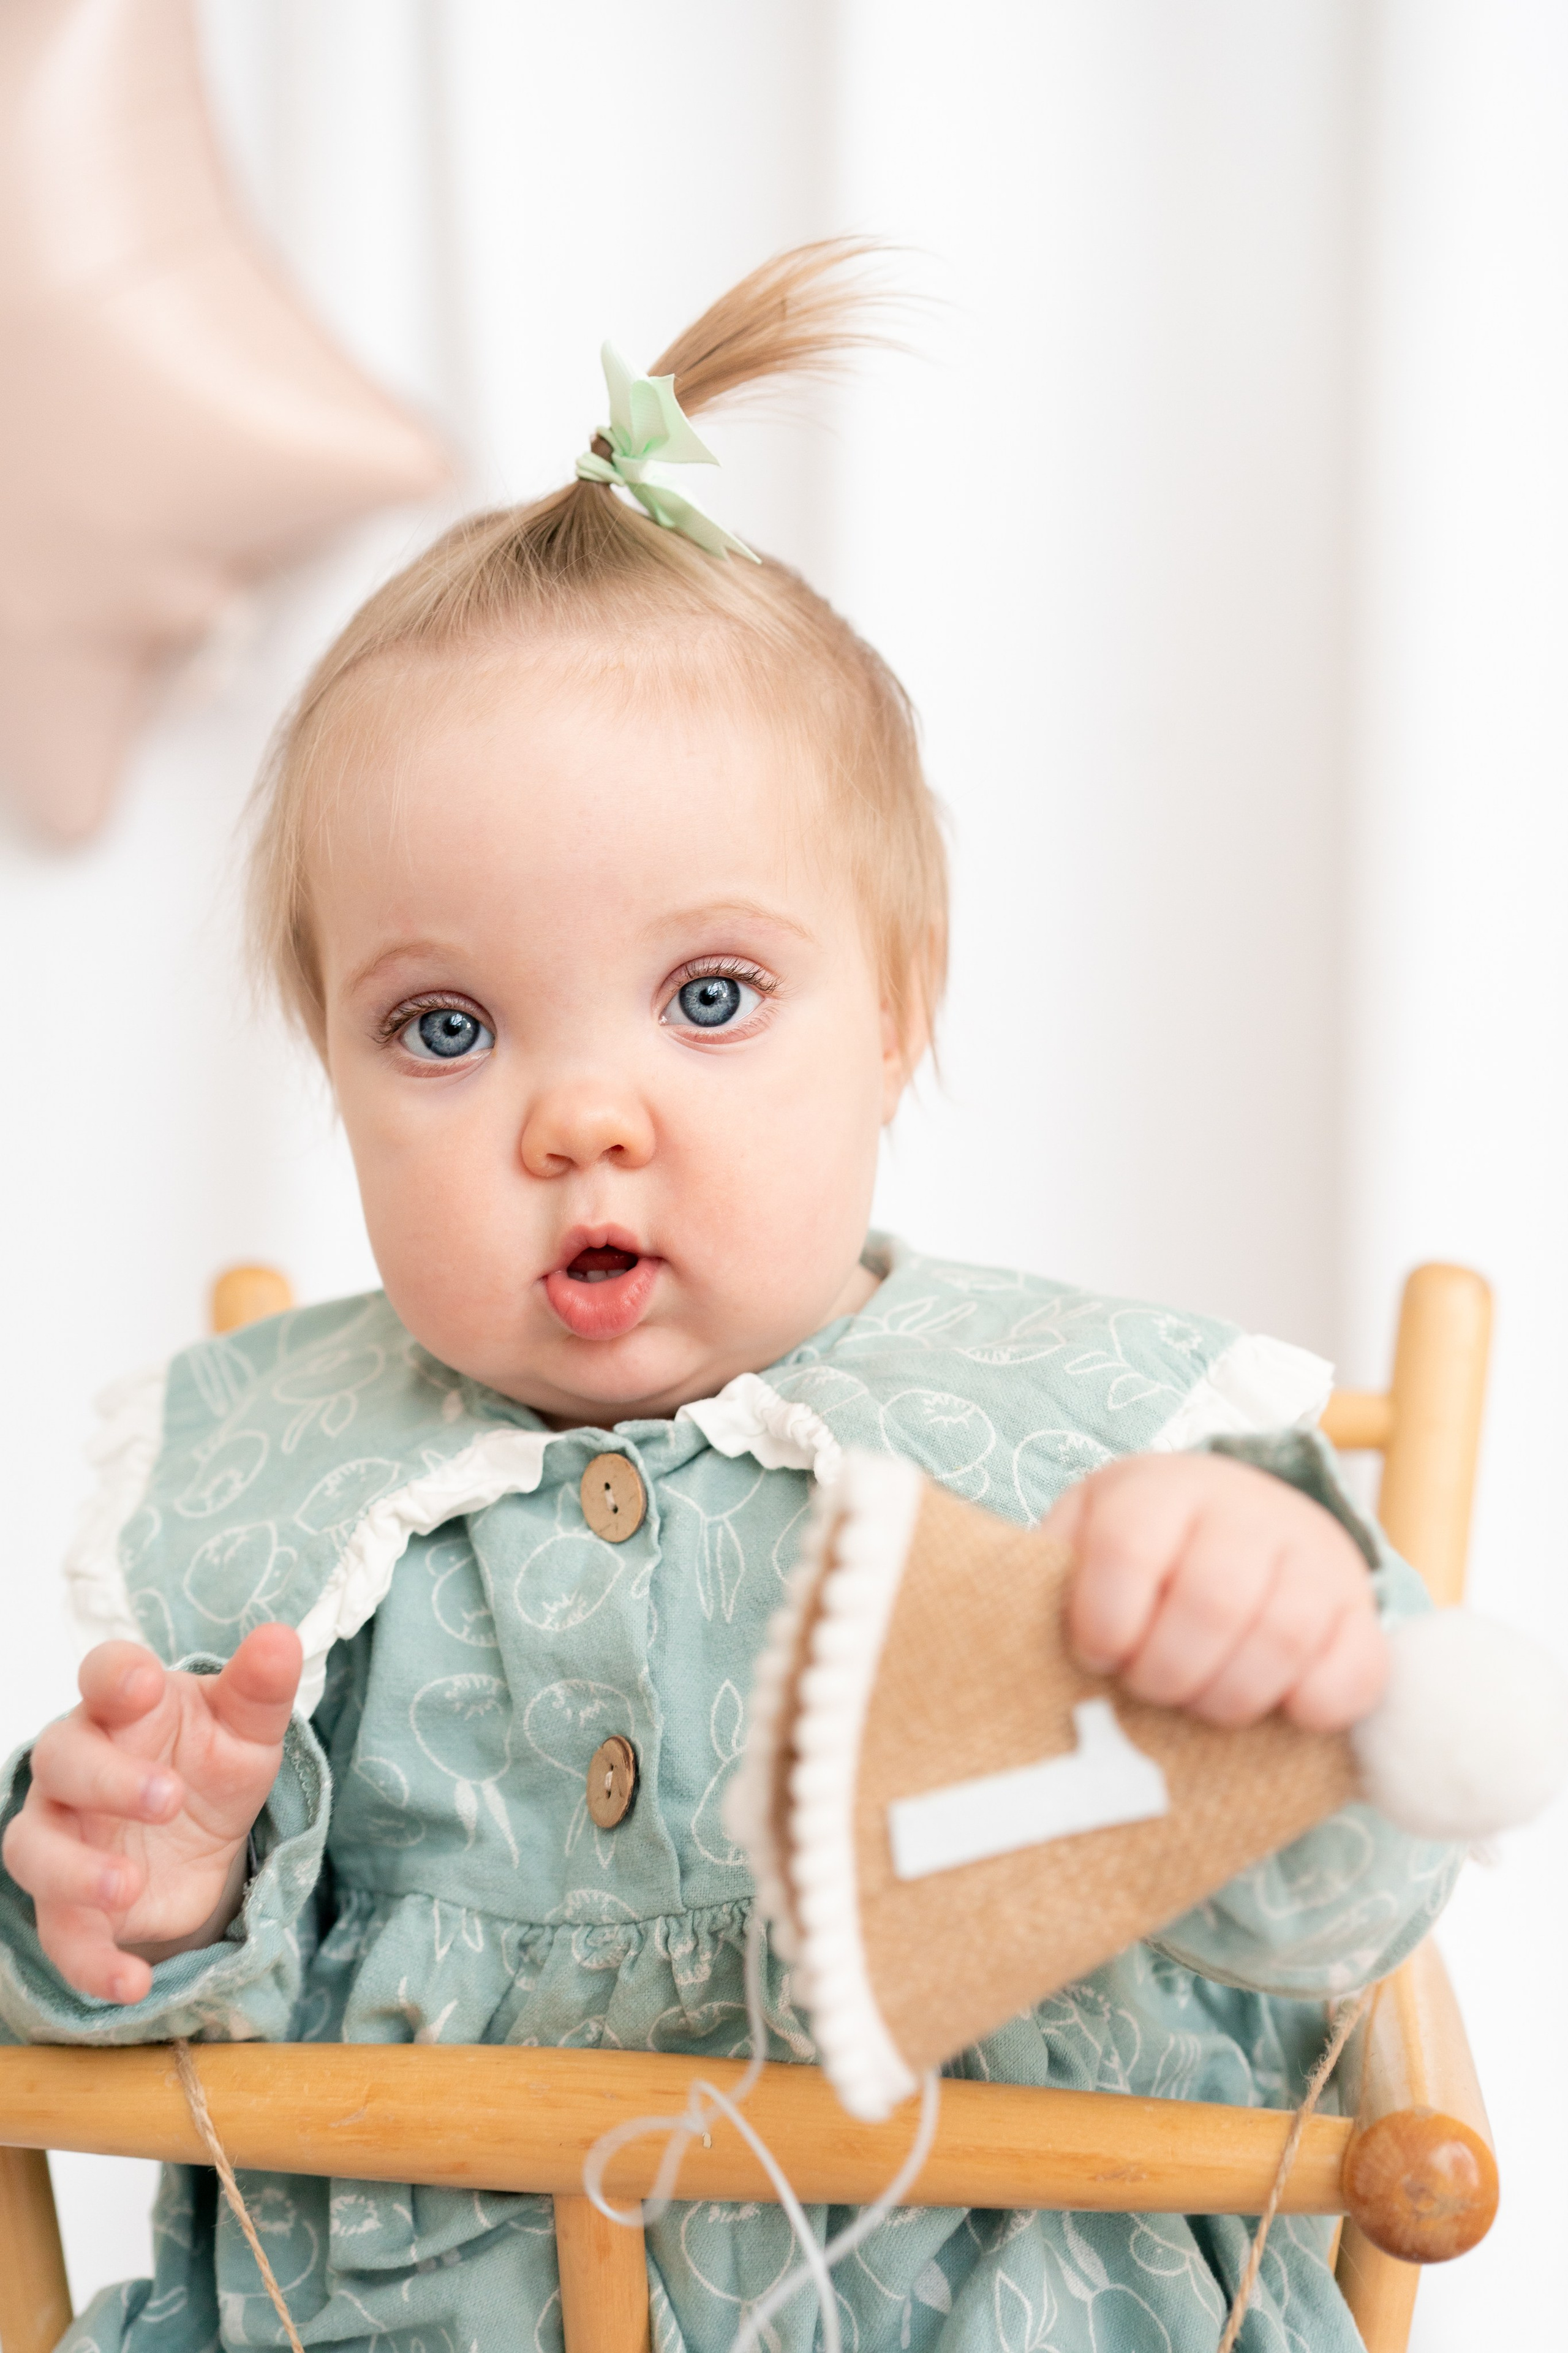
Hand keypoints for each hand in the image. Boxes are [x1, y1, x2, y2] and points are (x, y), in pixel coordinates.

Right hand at [2, 1624, 301, 2004]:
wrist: (199, 1831)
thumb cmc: (211, 1757)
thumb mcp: (247, 1727)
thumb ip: (260, 1686)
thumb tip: (281, 1638)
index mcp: (121, 1705)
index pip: (102, 1674)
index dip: (116, 1676)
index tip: (145, 1686)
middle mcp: (75, 1764)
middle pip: (61, 1760)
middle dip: (108, 1779)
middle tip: (169, 1798)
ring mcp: (62, 1832)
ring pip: (33, 1846)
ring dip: (74, 1870)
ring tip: (130, 1886)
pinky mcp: (66, 1901)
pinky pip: (59, 1933)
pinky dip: (89, 1962)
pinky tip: (132, 1984)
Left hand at [1049, 1453, 1386, 1731]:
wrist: (1238, 1523)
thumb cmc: (1136, 1555)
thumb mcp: (1080, 1541)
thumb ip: (1045, 1579)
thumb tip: (996, 1633)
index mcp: (1159, 1488)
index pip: (1129, 1549)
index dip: (1104, 1620)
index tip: (1096, 1652)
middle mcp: (1246, 1509)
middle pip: (1213, 1602)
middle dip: (1167, 1672)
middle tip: (1149, 1688)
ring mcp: (1313, 1557)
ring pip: (1282, 1639)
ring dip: (1228, 1698)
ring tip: (1198, 1703)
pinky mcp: (1360, 1613)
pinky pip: (1354, 1673)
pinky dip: (1310, 1709)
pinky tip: (1272, 1710)